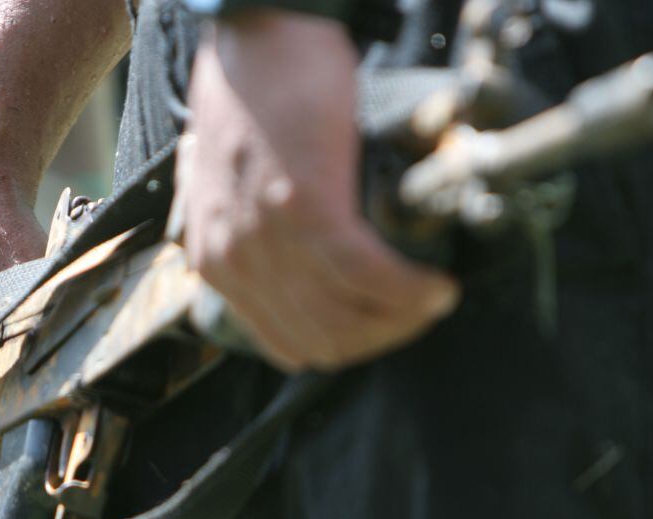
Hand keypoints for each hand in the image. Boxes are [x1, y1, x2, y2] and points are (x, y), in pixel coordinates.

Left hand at [179, 11, 459, 370]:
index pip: (290, 344)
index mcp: (217, 263)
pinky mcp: (307, 212)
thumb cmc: (249, 104)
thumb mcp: (227, 188)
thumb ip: (247, 235)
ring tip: (434, 297)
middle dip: (382, 338)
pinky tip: (435, 282)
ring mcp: (268, 242)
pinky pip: (368, 276)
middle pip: (325, 342)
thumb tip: (289, 267)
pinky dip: (410, 289)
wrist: (254, 40)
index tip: (382, 324)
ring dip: (403, 318)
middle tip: (418, 312)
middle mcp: (236, 263)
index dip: (347, 345)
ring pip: (349, 320)